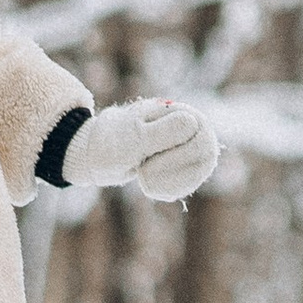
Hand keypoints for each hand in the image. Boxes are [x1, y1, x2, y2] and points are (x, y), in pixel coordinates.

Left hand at [61, 97, 218, 202]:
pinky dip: (167, 189)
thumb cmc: (114, 141)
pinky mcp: (183, 164)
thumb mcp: (134, 138)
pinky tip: (148, 185)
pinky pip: (187, 183)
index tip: (146, 167)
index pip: (200, 142)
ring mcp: (190, 146)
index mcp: (183, 112)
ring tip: (143, 179)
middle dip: (171, 174)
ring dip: (169, 183)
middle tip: (143, 174)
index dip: (175, 161)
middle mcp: (193, 127)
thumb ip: (162, 132)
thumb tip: (193, 122)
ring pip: (197, 173)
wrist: (100, 153)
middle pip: (203, 158)